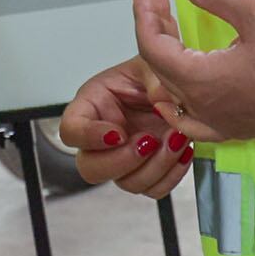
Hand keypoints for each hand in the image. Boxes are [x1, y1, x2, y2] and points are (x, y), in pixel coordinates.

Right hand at [56, 56, 191, 197]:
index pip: (71, 129)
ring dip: (155, 166)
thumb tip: (159, 99)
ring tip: (176, 139)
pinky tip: (182, 151)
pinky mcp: (146, 171)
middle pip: (91, 168)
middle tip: (149, 141)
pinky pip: (152, 189)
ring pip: (126, 182)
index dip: (89, 137)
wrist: (184, 92)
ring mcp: (124, 158)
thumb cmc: (159, 75)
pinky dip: (171, 175)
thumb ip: (154, 79)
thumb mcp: (153, 66)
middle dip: (122, 160)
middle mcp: (103, 137)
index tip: (117, 134)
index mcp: (94, 104)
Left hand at [134, 0, 254, 145]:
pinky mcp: (236, 128)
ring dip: (163, 60)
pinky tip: (178, 92)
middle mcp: (203, 108)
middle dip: (152, 30)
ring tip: (169, 32)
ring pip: (172, 93)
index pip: (152, 47)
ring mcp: (219, 123)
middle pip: (158, 68)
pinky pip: (191, 121)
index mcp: (202, 80)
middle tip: (157, 1)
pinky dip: (176, 102)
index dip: (144, 15)